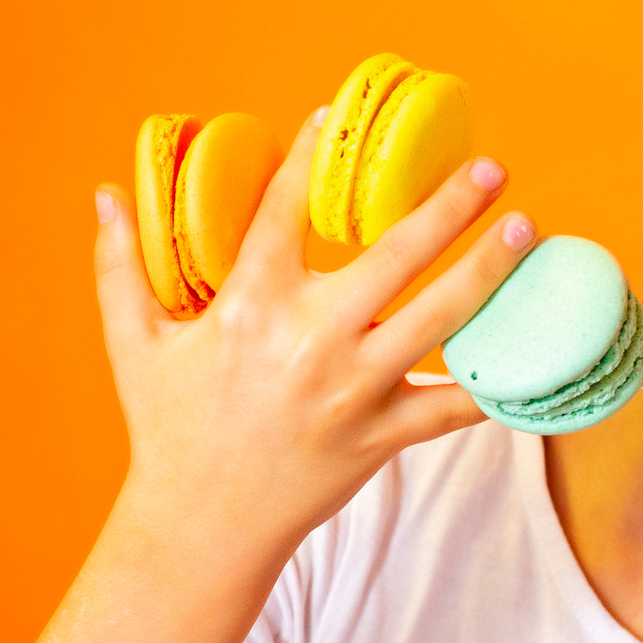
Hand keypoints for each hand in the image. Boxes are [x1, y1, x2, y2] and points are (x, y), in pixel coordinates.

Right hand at [91, 110, 531, 575]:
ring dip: (490, 271)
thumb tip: (107, 194)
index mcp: (248, 308)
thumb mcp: (133, 345)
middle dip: (450, 206)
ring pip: (441, 321)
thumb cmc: (169, 430)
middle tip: (493, 168)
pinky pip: (452, 406)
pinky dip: (496, 382)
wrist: (200, 527)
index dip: (308, 158)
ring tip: (526, 230)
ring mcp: (352, 392)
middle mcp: (309, 342)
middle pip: (397, 256)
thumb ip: (120, 266)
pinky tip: (535, 345)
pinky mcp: (381, 438)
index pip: (283, 212)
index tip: (334, 115)